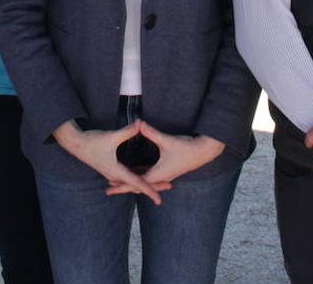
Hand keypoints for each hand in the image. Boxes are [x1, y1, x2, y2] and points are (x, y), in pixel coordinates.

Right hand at [52, 120, 164, 204]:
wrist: (75, 143)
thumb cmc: (91, 141)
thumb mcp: (111, 136)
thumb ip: (127, 131)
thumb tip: (140, 123)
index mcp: (117, 171)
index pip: (137, 183)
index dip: (150, 191)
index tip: (159, 199)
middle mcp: (115, 175)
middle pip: (137, 184)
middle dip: (153, 186)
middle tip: (169, 186)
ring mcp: (113, 172)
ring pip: (132, 180)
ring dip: (145, 182)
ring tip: (160, 183)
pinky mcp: (111, 167)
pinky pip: (127, 176)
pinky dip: (137, 177)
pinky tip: (142, 175)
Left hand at [104, 121, 224, 198]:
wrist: (204, 152)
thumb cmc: (187, 147)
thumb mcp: (167, 140)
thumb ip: (151, 132)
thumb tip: (139, 124)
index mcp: (158, 174)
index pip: (135, 182)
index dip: (121, 185)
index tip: (109, 188)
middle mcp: (160, 177)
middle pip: (138, 185)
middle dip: (123, 186)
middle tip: (108, 189)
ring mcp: (164, 174)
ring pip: (144, 181)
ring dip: (132, 182)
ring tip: (117, 183)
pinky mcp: (167, 169)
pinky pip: (150, 175)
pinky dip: (140, 175)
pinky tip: (135, 172)